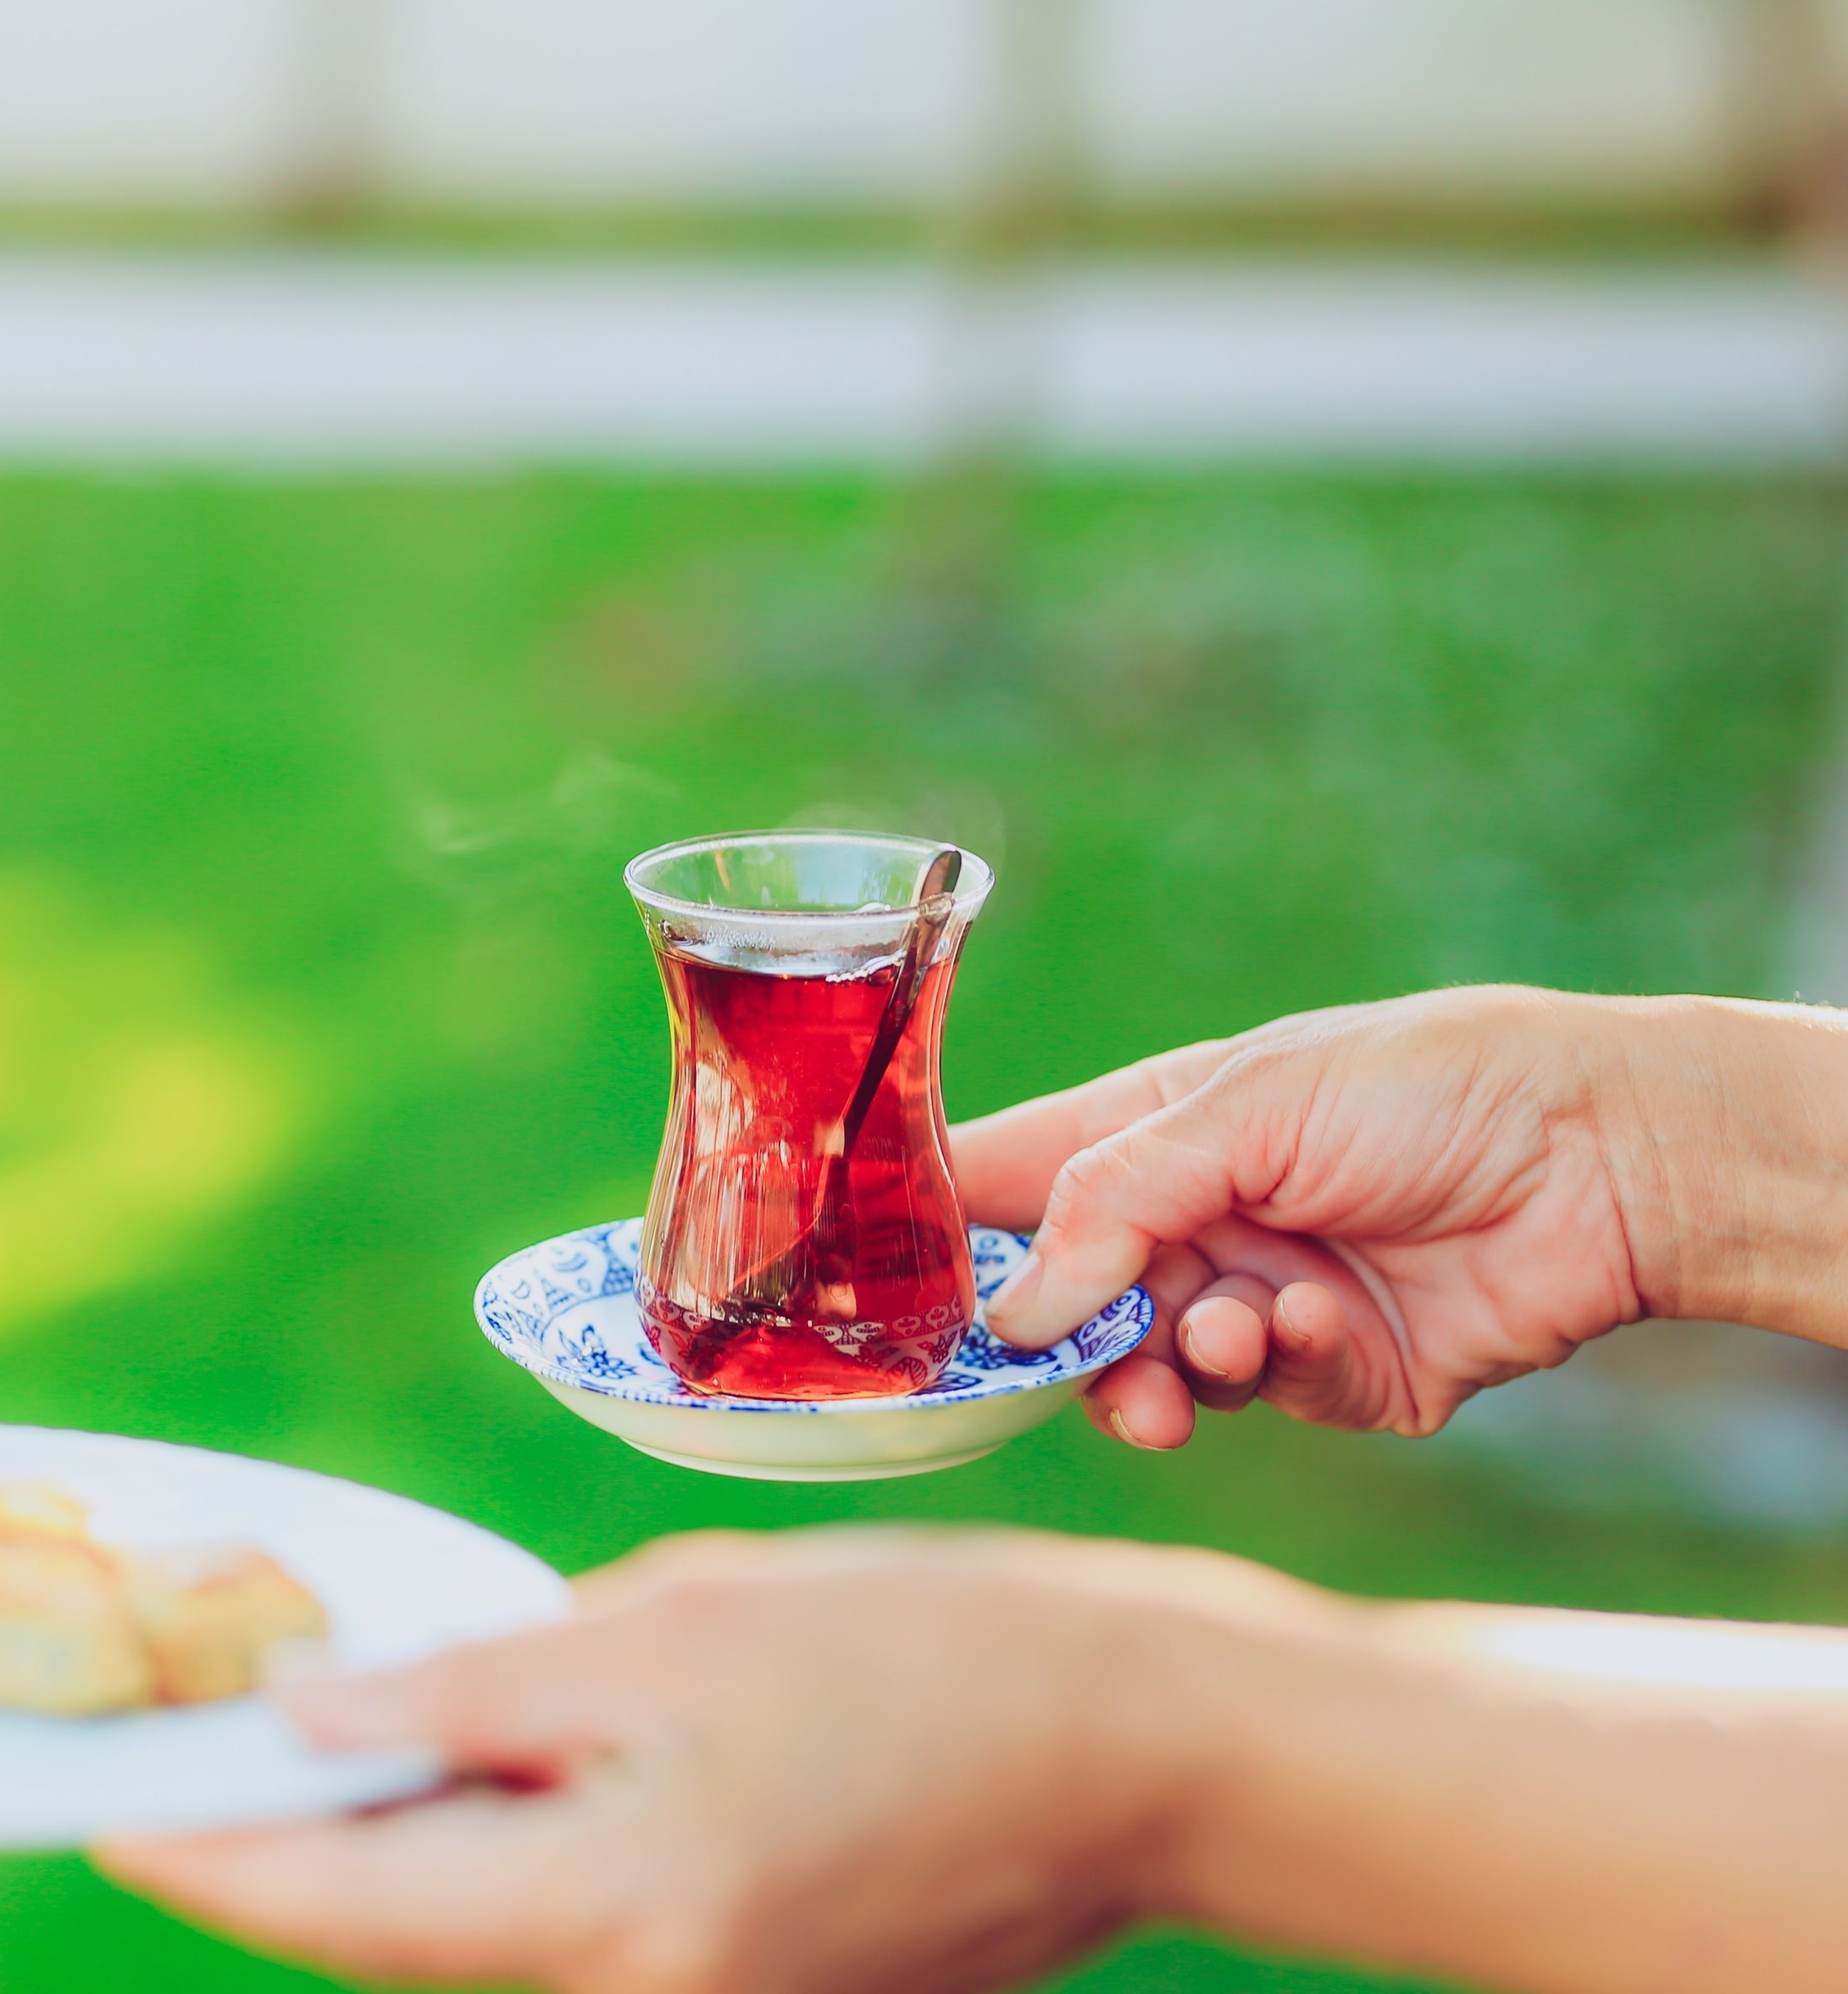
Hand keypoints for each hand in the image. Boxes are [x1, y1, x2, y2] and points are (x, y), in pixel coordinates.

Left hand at [96, 1528, 1300, 1993]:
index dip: (202, 1850)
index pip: (339, 1906)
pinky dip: (485, 1863)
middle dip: (276, 1854)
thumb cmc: (910, 1654)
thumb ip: (470, 1691)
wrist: (1127, 1748)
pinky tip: (457, 1770)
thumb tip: (304, 1717)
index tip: (98, 1798)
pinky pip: (556, 1939)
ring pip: (470, 1940)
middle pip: (392, 1942)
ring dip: (379, 1856)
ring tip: (304, 1743)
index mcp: (619, 1918)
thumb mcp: (665, 1634)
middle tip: (169, 1751)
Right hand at [960, 986, 1685, 1449]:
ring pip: (1153, 1371)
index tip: (877, 1293)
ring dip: (1169, 1368)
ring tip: (1221, 1346)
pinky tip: (1316, 1324)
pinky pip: (1263, 1397)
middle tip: (1074, 1363)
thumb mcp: (1245, 1109)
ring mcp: (1257, 1300)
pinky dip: (1278, 1366)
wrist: (1605, 1157)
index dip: (934, 1235)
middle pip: (1064, 1307)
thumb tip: (1015, 1311)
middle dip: (1064, 1342)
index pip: (1002, 1182)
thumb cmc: (1424, 1086)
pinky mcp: (1335, 1375)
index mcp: (1151, 1131)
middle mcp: (1192, 1220)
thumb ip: (1116, 1201)